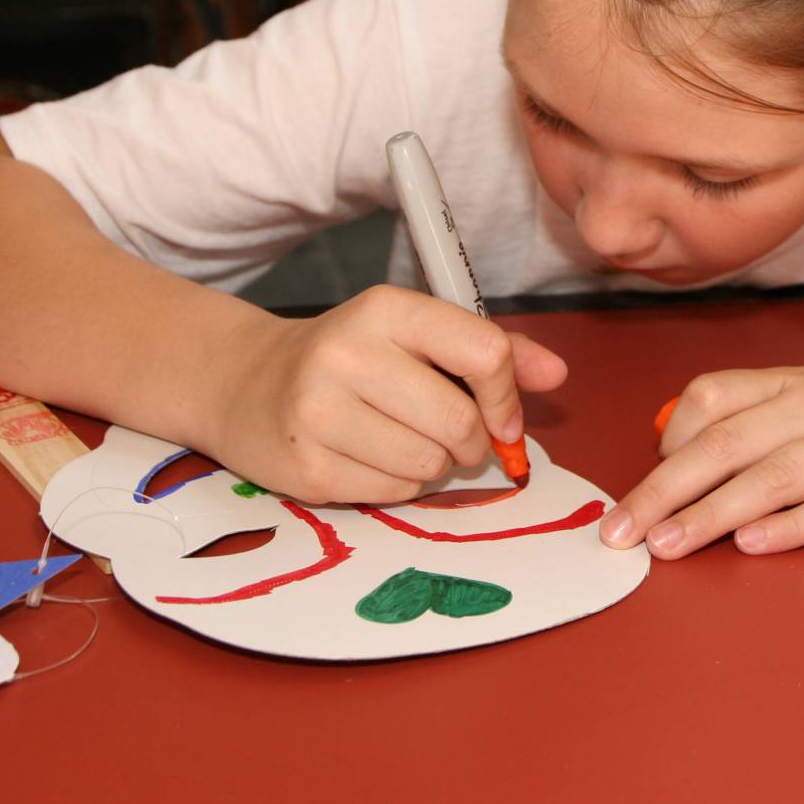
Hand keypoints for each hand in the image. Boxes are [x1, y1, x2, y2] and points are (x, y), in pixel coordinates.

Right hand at [201, 286, 566, 503]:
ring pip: (429, 465)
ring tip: (401, 440)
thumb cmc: (351, 358)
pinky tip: (369, 458)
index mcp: (386, 309)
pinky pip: (393, 494)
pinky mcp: (306, 468)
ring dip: (433, 465)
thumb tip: (557, 374)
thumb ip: (492, 350)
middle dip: (471, 441)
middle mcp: (348, 354)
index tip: (503, 418)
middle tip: (452, 436)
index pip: (484, 353)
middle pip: (459, 421)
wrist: (245, 384)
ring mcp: (320, 413)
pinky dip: (397, 485)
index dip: (508, 396)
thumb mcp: (416, 335)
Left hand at [599, 350, 803, 558]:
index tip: (636, 493)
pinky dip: (794, 526)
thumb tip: (678, 456)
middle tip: (621, 533)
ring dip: (714, 514)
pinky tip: (754, 545)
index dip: (667, 446)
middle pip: (728, 445)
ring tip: (669, 546)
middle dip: (665, 491)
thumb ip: (755, 418)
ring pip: (775, 477)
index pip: (712, 400)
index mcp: (794, 382)